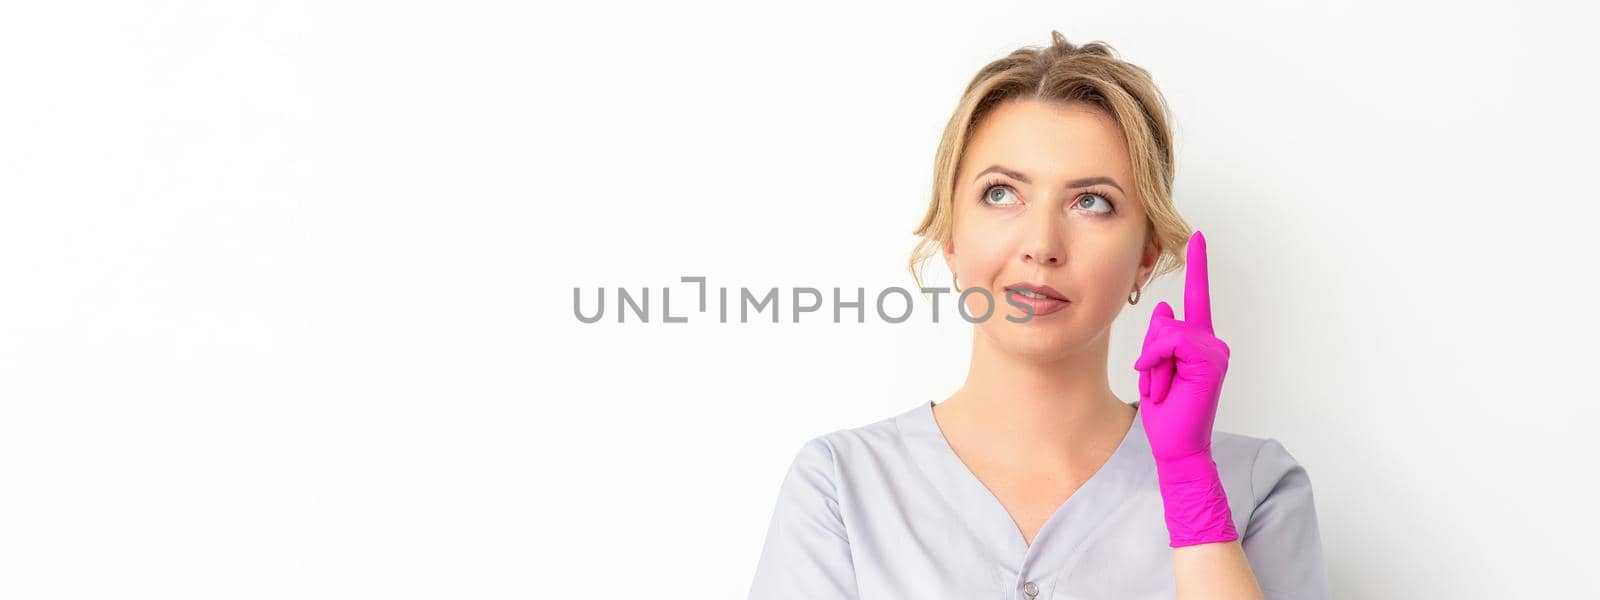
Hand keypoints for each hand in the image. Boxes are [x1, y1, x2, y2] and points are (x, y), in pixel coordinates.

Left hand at [1133, 230, 1238, 546]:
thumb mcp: (1154, 369)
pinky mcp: (1211, 359)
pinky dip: (1158, 361)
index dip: (1198, 266)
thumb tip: (1164, 309)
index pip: (1198, 297)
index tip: (1198, 237)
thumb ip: (1160, 339)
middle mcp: (1211, 342)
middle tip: (1159, 385)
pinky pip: (1172, 340)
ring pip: (1166, 330)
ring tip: (1164, 388)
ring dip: (1153, 363)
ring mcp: (1214, 350)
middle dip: (1150, 354)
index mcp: (1198, 343)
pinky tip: (1165, 384)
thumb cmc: (1166, 412)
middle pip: (1164, 321)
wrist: (1176, 445)